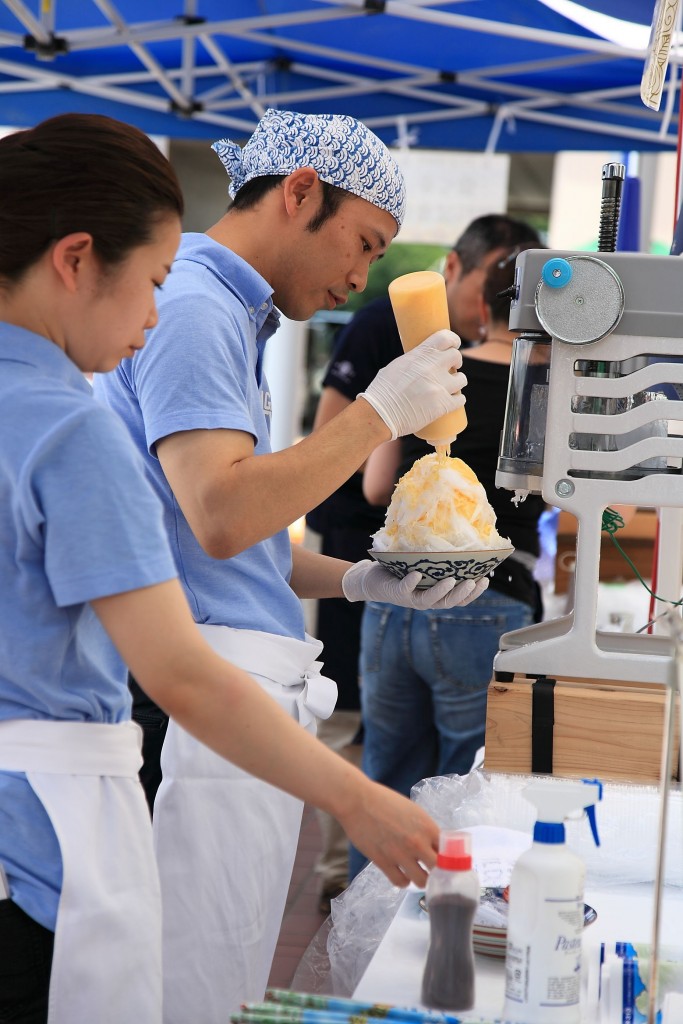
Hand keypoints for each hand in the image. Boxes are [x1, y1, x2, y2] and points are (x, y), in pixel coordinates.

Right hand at [337, 778, 438, 887]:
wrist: (357, 801)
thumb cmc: (384, 801)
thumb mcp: (413, 811)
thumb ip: (425, 829)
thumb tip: (435, 845)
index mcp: (427, 827)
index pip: (449, 852)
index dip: (449, 859)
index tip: (447, 863)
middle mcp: (417, 842)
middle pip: (438, 870)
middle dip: (437, 872)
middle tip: (432, 870)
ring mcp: (400, 854)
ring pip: (421, 881)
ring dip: (421, 878)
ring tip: (416, 873)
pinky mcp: (384, 862)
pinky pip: (401, 882)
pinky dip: (403, 881)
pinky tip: (401, 874)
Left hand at [342, 559, 488, 609]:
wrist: (371, 579)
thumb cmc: (401, 570)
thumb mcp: (423, 566)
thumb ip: (438, 561)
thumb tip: (459, 542)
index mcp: (435, 595)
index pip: (459, 599)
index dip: (473, 593)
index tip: (485, 580)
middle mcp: (425, 600)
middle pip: (448, 602)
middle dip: (463, 593)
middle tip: (475, 581)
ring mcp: (411, 598)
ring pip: (430, 600)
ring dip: (442, 591)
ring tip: (453, 580)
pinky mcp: (396, 592)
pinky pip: (405, 589)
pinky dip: (411, 583)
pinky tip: (418, 574)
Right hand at [358, 330, 465, 439]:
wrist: (380, 415)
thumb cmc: (382, 391)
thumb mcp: (397, 366)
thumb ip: (414, 361)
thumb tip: (424, 360)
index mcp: (420, 354)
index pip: (445, 338)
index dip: (453, 340)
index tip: (454, 345)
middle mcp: (432, 368)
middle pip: (457, 356)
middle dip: (455, 362)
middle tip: (451, 368)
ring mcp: (439, 387)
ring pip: (462, 379)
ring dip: (457, 382)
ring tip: (450, 387)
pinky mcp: (442, 405)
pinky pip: (461, 399)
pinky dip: (457, 400)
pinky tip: (453, 400)